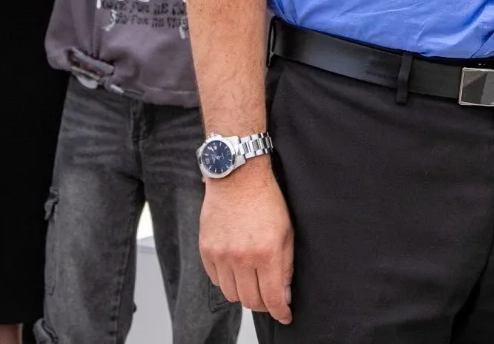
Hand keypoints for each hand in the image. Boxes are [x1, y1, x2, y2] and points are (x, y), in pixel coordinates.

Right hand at [200, 164, 293, 321]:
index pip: (272, 298)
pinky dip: (227, 280)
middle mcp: (242, 257)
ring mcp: (221, 255)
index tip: (285, 316)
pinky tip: (236, 269)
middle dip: (263, 304)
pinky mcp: (206, 250)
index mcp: (267, 253)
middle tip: (270, 297)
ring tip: (252, 281)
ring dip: (244, 293)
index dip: (280, 312)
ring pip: (231, 294)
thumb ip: (286, 266)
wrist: (237, 178)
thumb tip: (284, 294)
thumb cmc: (266, 201)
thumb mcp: (286, 232)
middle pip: (250, 301)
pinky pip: (216, 280)